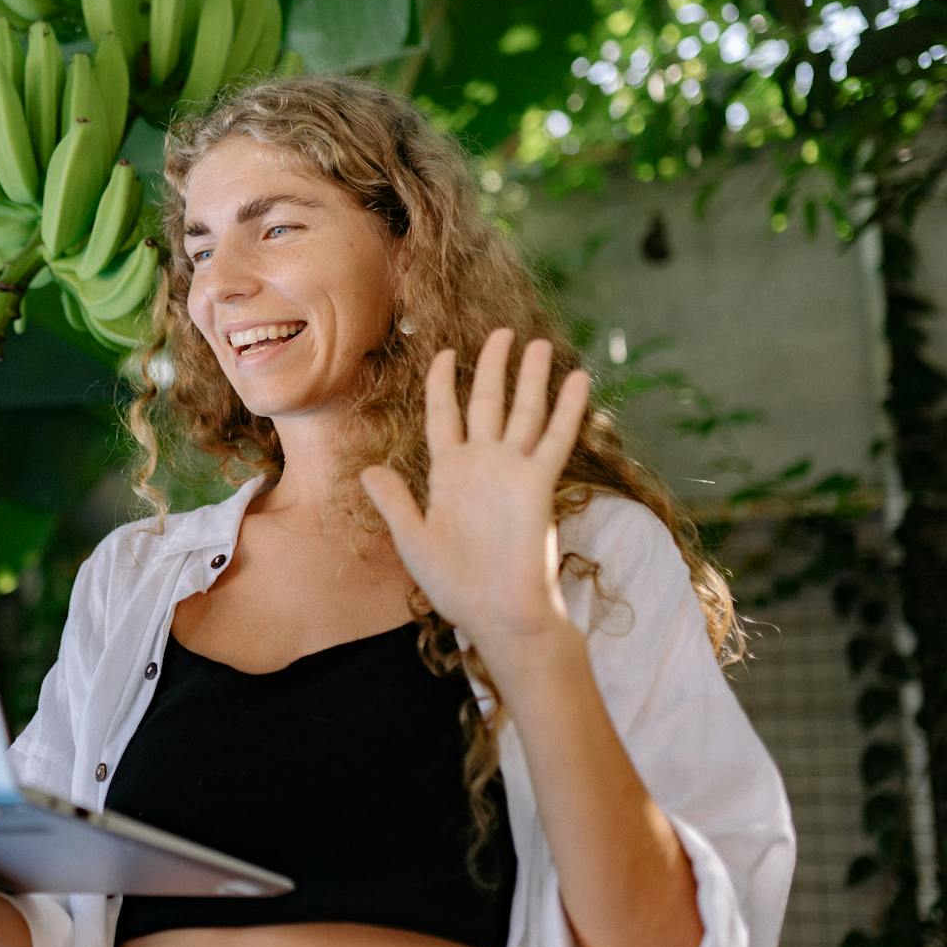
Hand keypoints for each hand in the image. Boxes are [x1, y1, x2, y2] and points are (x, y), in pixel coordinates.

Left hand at [359, 327, 590, 650]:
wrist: (496, 612)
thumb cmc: (454, 584)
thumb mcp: (413, 540)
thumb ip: (394, 502)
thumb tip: (368, 472)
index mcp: (448, 473)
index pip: (444, 414)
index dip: (443, 384)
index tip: (445, 353)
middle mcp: (482, 464)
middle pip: (487, 402)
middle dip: (494, 366)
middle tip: (503, 333)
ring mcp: (512, 471)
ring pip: (524, 411)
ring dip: (532, 377)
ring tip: (539, 344)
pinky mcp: (539, 484)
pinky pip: (555, 438)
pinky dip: (568, 409)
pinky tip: (578, 380)